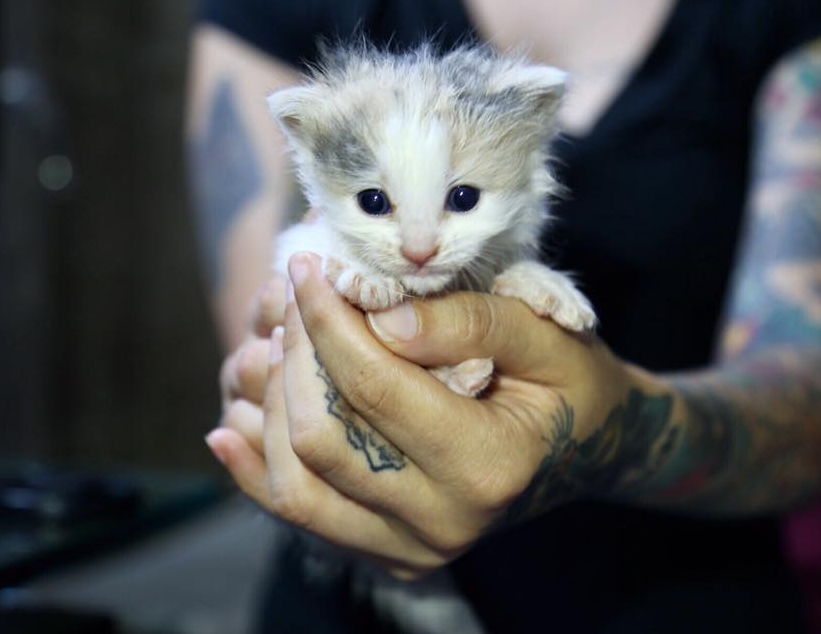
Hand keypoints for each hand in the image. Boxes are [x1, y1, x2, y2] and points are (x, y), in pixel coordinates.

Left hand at [207, 253, 631, 576]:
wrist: (589, 449)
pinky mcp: (392, 552)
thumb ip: (471, 322)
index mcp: (489, 465)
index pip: (376, 388)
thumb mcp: (545, 335)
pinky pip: (304, 517)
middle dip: (295, 356)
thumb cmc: (571, 383)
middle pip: (324, 438)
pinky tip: (232, 426)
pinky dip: (259, 471)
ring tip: (271, 345)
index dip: (330, 322)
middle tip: (293, 300)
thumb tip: (380, 318)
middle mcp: (445, 523)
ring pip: (299, 486)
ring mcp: (413, 547)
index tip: (307, 269)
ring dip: (269, 410)